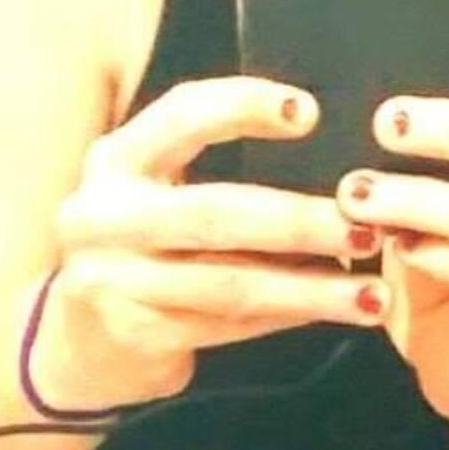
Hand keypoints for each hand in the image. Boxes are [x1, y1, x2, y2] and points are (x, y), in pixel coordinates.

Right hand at [30, 76, 392, 413]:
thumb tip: (330, 161)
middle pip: (215, 213)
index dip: (242, 106)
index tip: (308, 112)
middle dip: (299, 221)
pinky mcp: (134, 335)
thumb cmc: (142, 248)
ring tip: (372, 294)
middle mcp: (103, 214)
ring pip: (230, 283)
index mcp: (115, 160)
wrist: (76, 344)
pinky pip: (227, 325)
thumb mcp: (154, 191)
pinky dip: (285, 318)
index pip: (181, 115)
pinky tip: (330, 314)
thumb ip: (213, 165)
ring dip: (310, 290)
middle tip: (367, 227)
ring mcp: (111, 279)